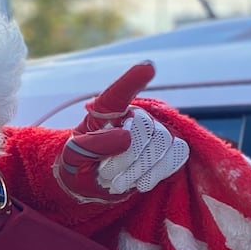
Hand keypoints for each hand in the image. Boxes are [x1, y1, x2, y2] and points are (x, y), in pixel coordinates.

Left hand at [56, 62, 187, 202]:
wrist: (93, 182)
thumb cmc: (80, 163)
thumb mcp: (74, 156)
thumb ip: (93, 145)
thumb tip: (126, 137)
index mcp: (105, 112)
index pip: (117, 95)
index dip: (132, 80)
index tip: (147, 67)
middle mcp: (133, 114)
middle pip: (145, 129)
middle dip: (125, 158)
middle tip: (105, 173)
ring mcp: (154, 129)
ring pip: (162, 144)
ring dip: (138, 169)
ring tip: (118, 179)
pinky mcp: (170, 145)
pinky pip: (176, 154)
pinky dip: (156, 172)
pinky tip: (138, 179)